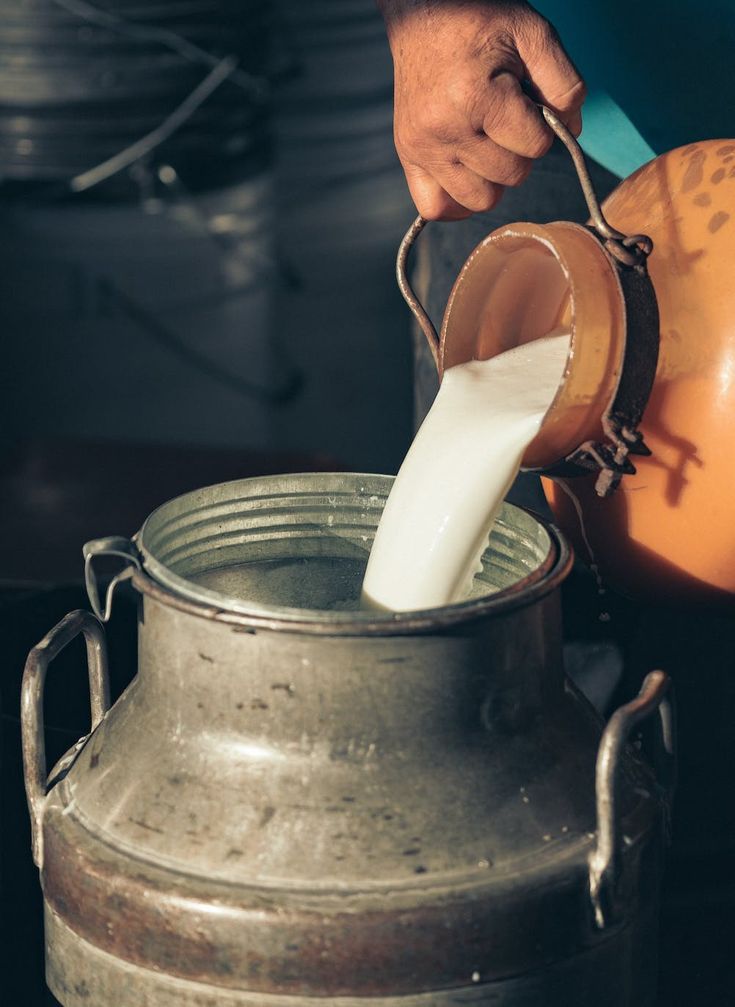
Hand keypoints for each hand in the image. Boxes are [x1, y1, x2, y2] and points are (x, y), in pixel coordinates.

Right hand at [378, 0, 585, 219]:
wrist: (423, 10)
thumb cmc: (480, 20)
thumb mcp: (535, 35)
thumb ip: (565, 85)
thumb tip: (570, 133)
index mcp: (476, 97)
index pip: (535, 147)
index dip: (542, 127)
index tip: (527, 103)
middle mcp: (444, 129)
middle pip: (510, 177)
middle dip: (519, 151)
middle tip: (506, 119)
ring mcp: (422, 146)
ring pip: (479, 200)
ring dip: (493, 178)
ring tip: (487, 143)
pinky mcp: (408, 154)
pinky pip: (434, 208)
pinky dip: (456, 202)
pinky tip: (467, 175)